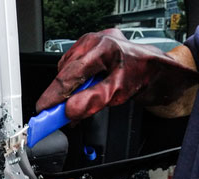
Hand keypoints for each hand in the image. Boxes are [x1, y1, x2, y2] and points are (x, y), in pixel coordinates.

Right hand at [36, 29, 198, 120]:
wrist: (156, 70)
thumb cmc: (142, 76)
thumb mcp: (119, 93)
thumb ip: (93, 102)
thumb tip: (70, 111)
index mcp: (103, 48)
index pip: (70, 74)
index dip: (54, 95)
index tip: (42, 110)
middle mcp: (95, 41)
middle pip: (65, 71)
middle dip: (60, 95)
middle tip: (55, 115)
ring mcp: (91, 43)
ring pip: (67, 70)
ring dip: (68, 89)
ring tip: (76, 103)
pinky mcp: (90, 48)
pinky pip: (73, 67)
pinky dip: (74, 83)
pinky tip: (81, 93)